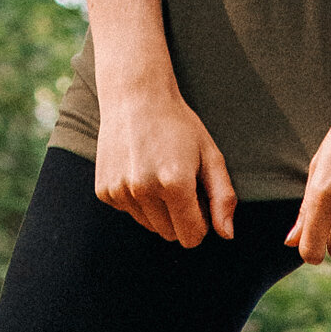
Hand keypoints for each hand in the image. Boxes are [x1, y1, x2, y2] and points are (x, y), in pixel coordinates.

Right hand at [94, 72, 236, 247]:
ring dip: (157, 209)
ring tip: (158, 171)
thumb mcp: (210, 153)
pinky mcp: (104, 191)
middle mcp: (144, 190)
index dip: (200, 221)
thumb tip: (227, 235)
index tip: (198, 197)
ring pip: (149, 226)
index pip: (191, 237)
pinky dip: (137, 199)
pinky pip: (129, 212)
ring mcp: (120, 191)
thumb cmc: (178, 124)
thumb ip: (223, 197)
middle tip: (179, 180)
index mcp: (175, 182)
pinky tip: (138, 168)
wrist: (135, 94)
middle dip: (179, 216)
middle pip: (170, 234)